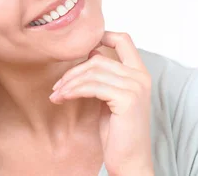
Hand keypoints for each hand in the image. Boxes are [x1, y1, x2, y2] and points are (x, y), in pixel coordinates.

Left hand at [49, 31, 153, 175]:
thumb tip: (90, 56)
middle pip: (98, 58)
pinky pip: (92, 87)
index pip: (124, 40)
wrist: (130, 161)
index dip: (102, 36)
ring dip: (69, 83)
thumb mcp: (111, 98)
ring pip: (93, 72)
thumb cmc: (119, 133)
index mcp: (140, 73)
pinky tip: (63, 98)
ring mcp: (135, 87)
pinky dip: (73, 91)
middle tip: (57, 86)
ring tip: (56, 95)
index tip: (81, 48)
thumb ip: (105, 77)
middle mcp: (141, 76)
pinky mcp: (127, 99)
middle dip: (73, 71)